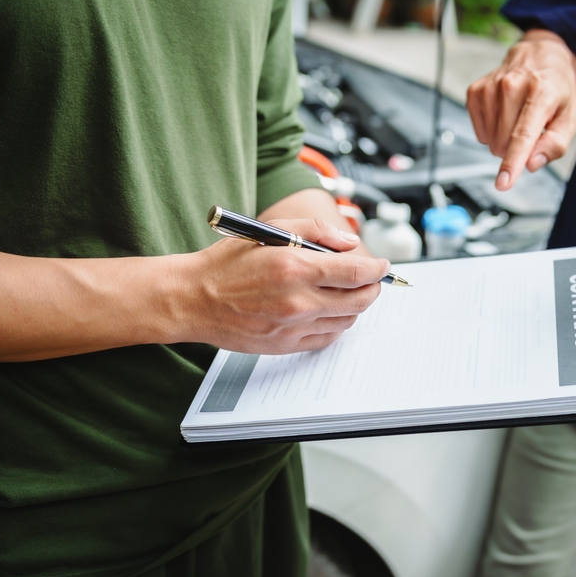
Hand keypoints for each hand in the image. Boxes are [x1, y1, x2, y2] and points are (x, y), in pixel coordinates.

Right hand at [182, 218, 389, 353]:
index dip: (377, 269)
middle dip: (373, 288)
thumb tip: (350, 243)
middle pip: (359, 300)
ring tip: (352, 293)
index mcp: (295, 268)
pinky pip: (327, 337)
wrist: (192, 299)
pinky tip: (331, 312)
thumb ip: (316, 232)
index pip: (356, 273)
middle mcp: (297, 301)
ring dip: (357, 306)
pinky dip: (338, 324)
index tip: (383, 266)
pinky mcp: (286, 345)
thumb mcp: (271, 231)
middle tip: (373, 280)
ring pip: (346, 320)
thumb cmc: (228, 262)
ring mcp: (292, 326)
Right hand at [467, 29, 575, 190]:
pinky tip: (504, 115)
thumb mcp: (571, 116)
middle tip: (531, 129)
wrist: (541, 53)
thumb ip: (555, 144)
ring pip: (490, 140)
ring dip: (504, 139)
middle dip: (517, 148)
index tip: (503, 183)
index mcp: (541, 92)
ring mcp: (490, 87)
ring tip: (519, 118)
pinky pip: (479, 131)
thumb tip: (532, 163)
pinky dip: (492, 130)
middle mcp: (512, 85)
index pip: (523, 135)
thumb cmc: (558, 87)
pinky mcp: (475, 91)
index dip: (512, 163)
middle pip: (504, 143)